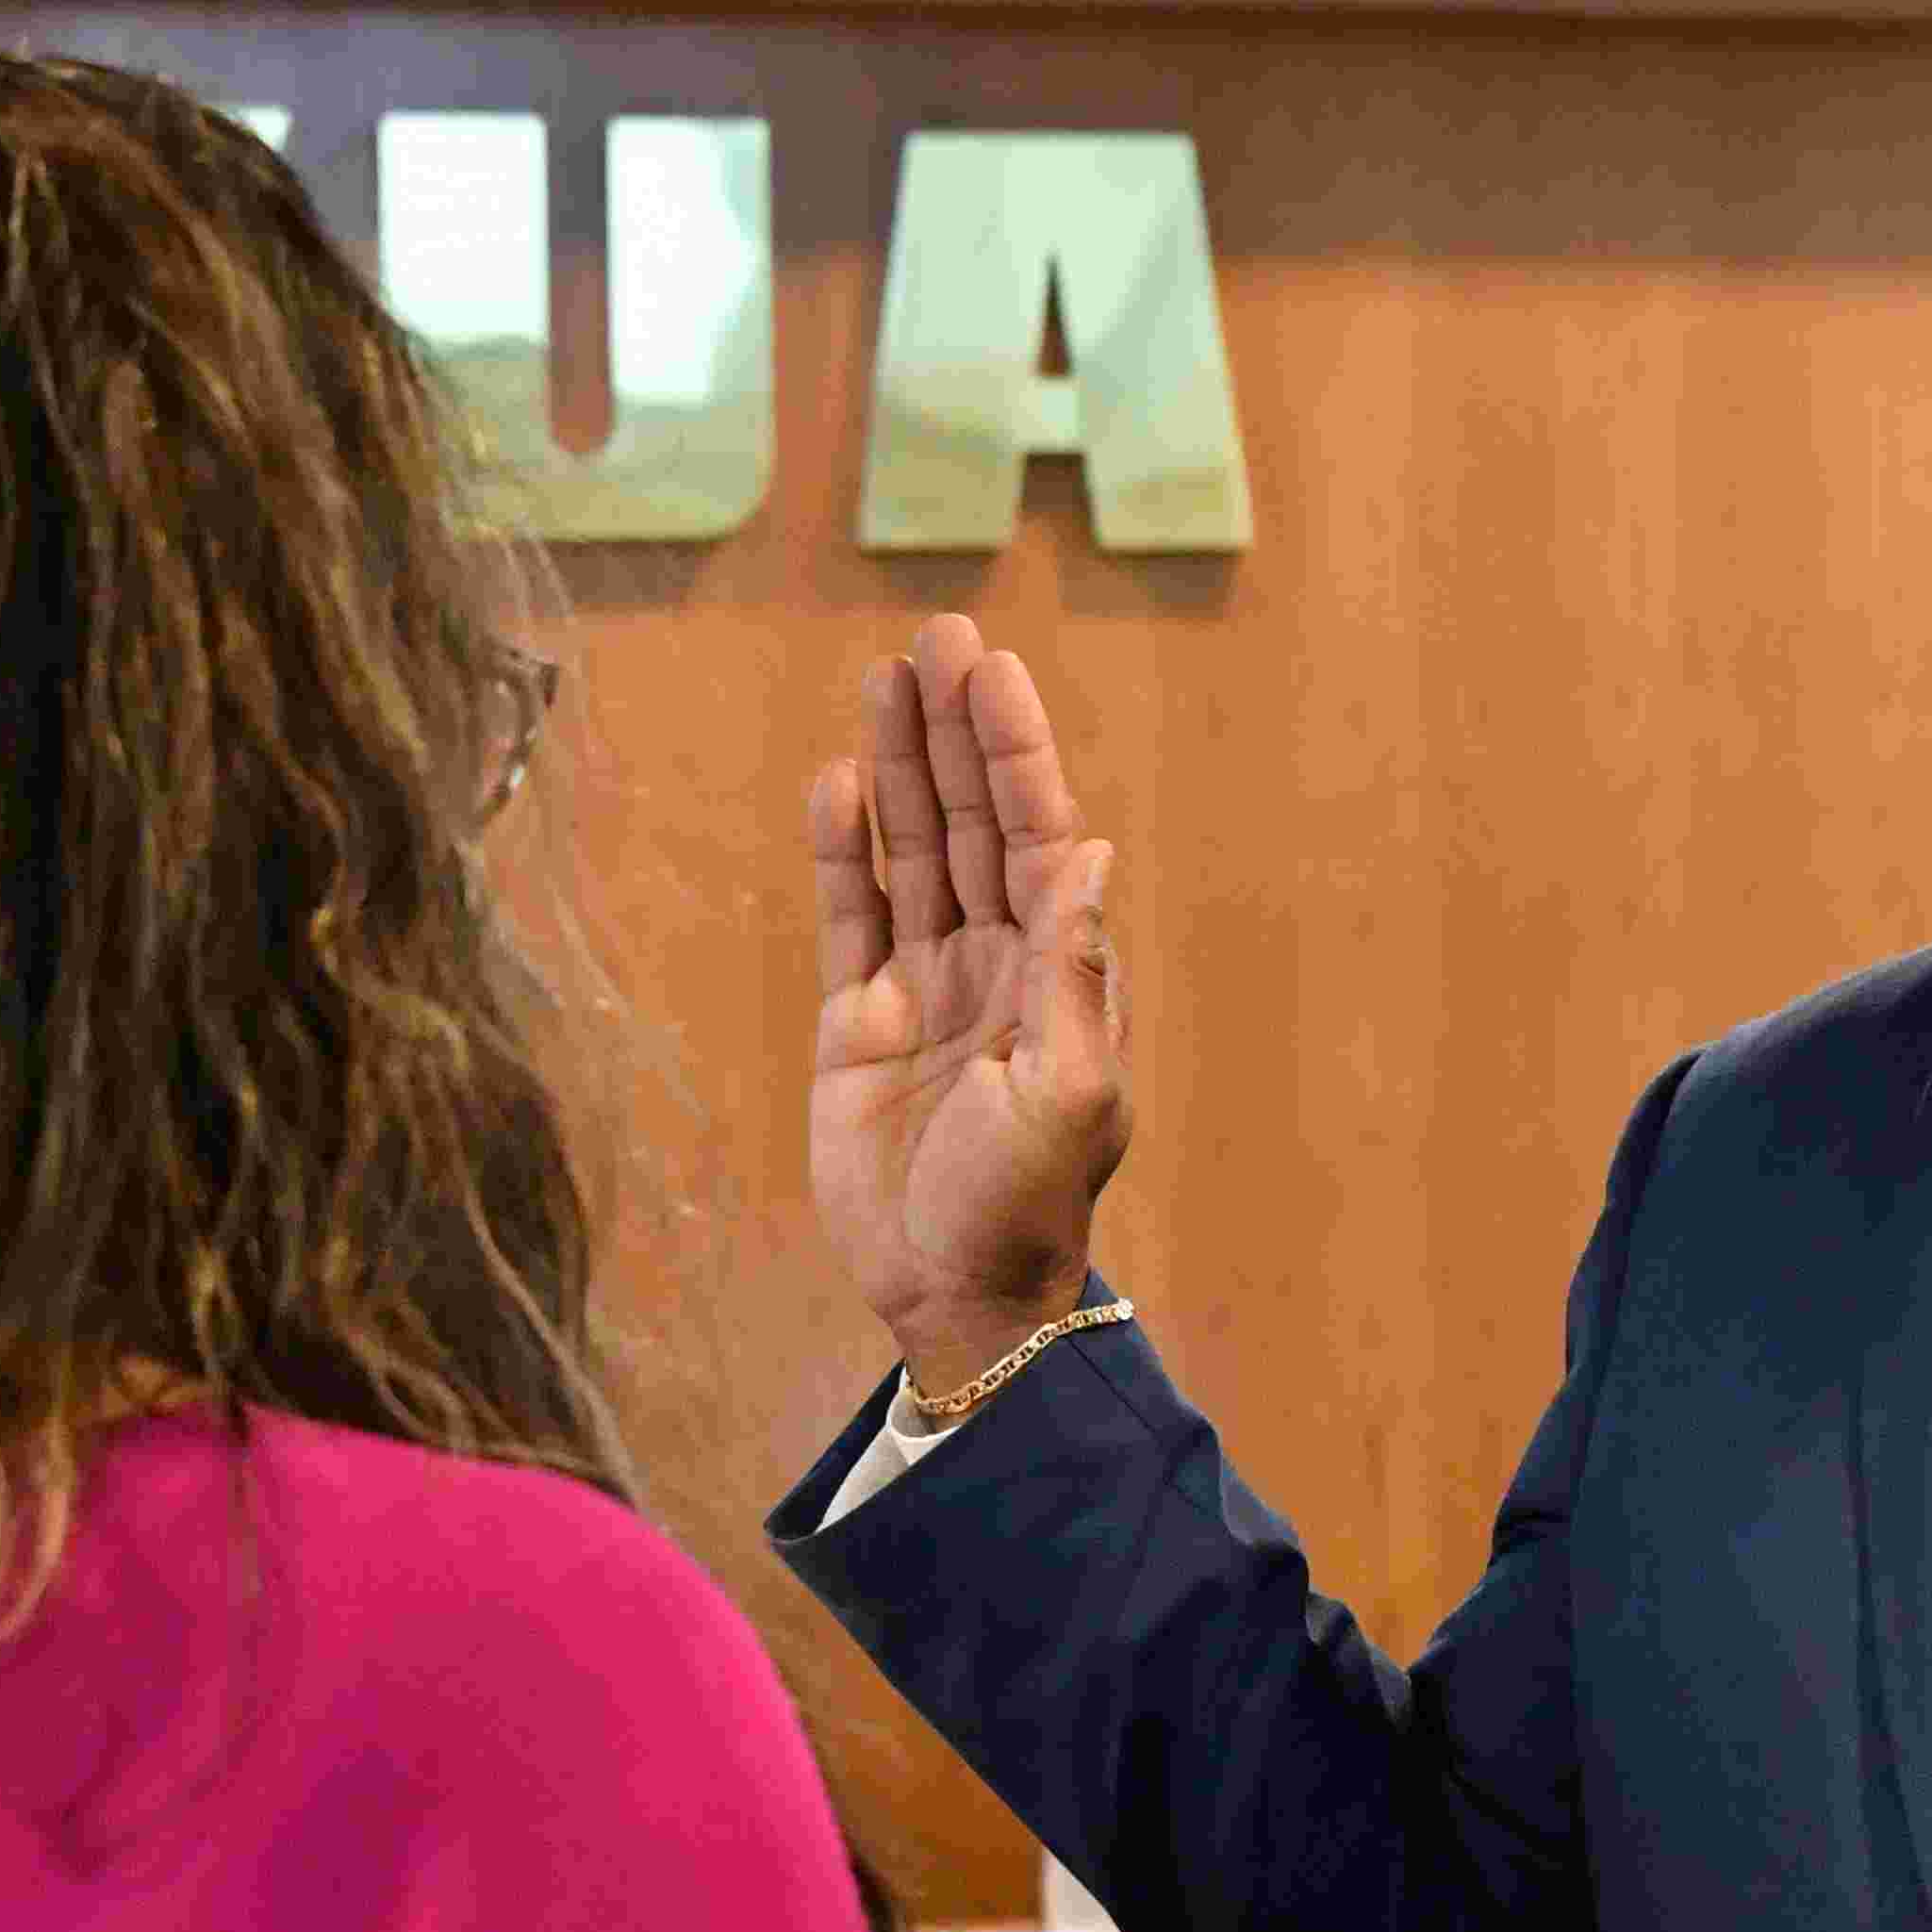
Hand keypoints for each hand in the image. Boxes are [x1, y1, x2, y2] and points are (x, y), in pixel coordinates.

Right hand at [806, 614, 1129, 1395]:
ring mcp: (924, 988)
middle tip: (939, 634)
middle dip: (956, 731)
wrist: (955, 1297)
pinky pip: (850, 917)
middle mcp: (994, 964)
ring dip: (902, 768)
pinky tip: (838, 783)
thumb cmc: (1026, 1206)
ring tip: (887, 678)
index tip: (991, 672)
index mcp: (1055, 973)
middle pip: (974, 822)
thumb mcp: (1070, 1090)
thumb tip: (1094, 850)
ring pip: (913, 852)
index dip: (1014, 752)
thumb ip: (1072, 969)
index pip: (1037, 835)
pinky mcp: (857, 1024)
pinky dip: (843, 851)